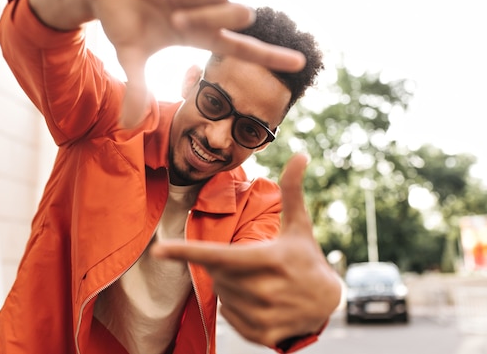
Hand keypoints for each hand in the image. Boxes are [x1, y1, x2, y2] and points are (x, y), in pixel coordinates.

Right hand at [30, 0, 305, 127]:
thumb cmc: (119, 21)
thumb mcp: (129, 55)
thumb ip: (137, 87)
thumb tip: (129, 128)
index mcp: (200, 35)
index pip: (244, 48)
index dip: (272, 56)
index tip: (301, 63)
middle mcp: (208, 11)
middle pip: (241, 15)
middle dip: (211, 19)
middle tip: (173, 17)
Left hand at [151, 153, 341, 347]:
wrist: (327, 303)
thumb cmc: (307, 257)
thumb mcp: (300, 226)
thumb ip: (293, 190)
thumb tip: (300, 154)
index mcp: (270, 259)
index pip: (220, 256)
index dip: (187, 252)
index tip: (159, 250)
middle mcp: (265, 289)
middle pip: (217, 274)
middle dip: (225, 266)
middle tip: (252, 263)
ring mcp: (264, 315)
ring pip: (222, 294)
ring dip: (230, 285)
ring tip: (259, 281)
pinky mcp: (261, 334)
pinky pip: (228, 315)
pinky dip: (236, 305)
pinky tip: (259, 300)